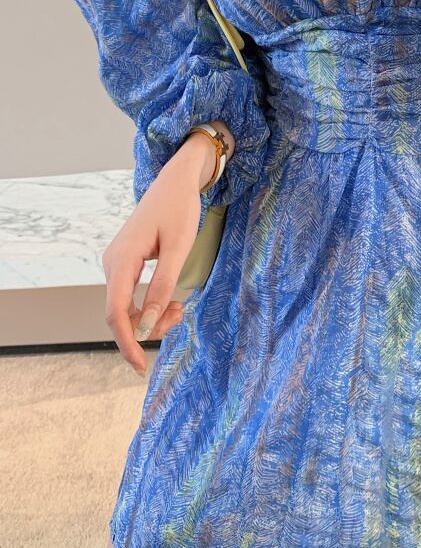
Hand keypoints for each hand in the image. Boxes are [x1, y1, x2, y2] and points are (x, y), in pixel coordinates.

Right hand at [101, 146, 207, 375]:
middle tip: (180, 319)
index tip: (141, 366)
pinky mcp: (126, 263)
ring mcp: (117, 263)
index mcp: (122, 260)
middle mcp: (112, 263)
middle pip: (120, 313)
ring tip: (181, 308)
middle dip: (147, 327)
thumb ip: (164, 285)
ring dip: (152, 317)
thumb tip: (150, 323)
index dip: (128, 342)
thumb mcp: (178, 248)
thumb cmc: (180, 209)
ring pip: (127, 306)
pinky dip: (151, 304)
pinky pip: (132, 295)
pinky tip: (172, 302)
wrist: (176, 181)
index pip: (116, 312)